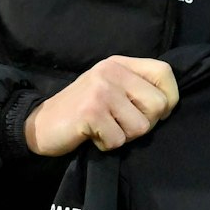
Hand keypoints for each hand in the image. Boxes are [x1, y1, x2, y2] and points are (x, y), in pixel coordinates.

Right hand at [23, 58, 178, 155]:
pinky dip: (107, 145)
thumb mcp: (110, 88)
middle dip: (146, 123)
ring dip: (124, 136)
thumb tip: (170, 102)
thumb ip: (136, 88)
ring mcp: (101, 91)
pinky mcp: (91, 112)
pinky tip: (92, 136)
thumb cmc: (82, 110)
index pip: (165, 72)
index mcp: (119, 63)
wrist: (39, 124)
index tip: (155, 113)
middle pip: (158, 104)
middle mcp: (111, 72)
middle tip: (122, 125)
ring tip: (105, 128)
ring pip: (141, 126)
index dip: (169, 98)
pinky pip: (118, 140)